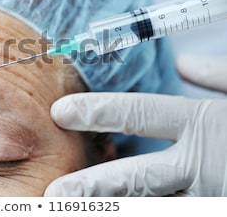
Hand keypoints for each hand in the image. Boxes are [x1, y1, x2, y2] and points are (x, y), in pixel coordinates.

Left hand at [45, 55, 226, 195]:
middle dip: (92, 186)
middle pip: (136, 177)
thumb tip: (184, 61)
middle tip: (53, 193)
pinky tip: (132, 211)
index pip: (139, 113)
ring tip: (76, 211)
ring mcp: (215, 194)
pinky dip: (155, 210)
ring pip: (154, 206)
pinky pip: (178, 211)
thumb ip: (222, 73)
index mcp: (208, 125)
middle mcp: (207, 165)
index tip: (60, 111)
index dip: (97, 112)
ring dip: (116, 210)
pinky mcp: (221, 206)